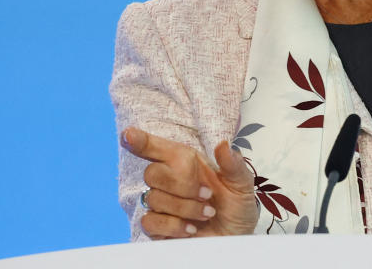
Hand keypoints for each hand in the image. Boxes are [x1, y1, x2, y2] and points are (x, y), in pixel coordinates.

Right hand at [120, 127, 259, 237]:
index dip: (140, 141)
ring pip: (154, 198)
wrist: (235, 237)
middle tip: (207, 194)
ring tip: (207, 214)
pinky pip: (151, 221)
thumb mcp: (242, 183)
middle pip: (152, 173)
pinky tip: (191, 229)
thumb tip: (223, 144)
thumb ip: (233, 164)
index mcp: (186, 162)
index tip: (129, 135)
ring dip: (185, 208)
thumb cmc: (236, 206)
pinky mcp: (158, 227)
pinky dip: (174, 225)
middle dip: (181, 185)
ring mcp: (162, 204)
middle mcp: (170, 180)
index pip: (157, 148)